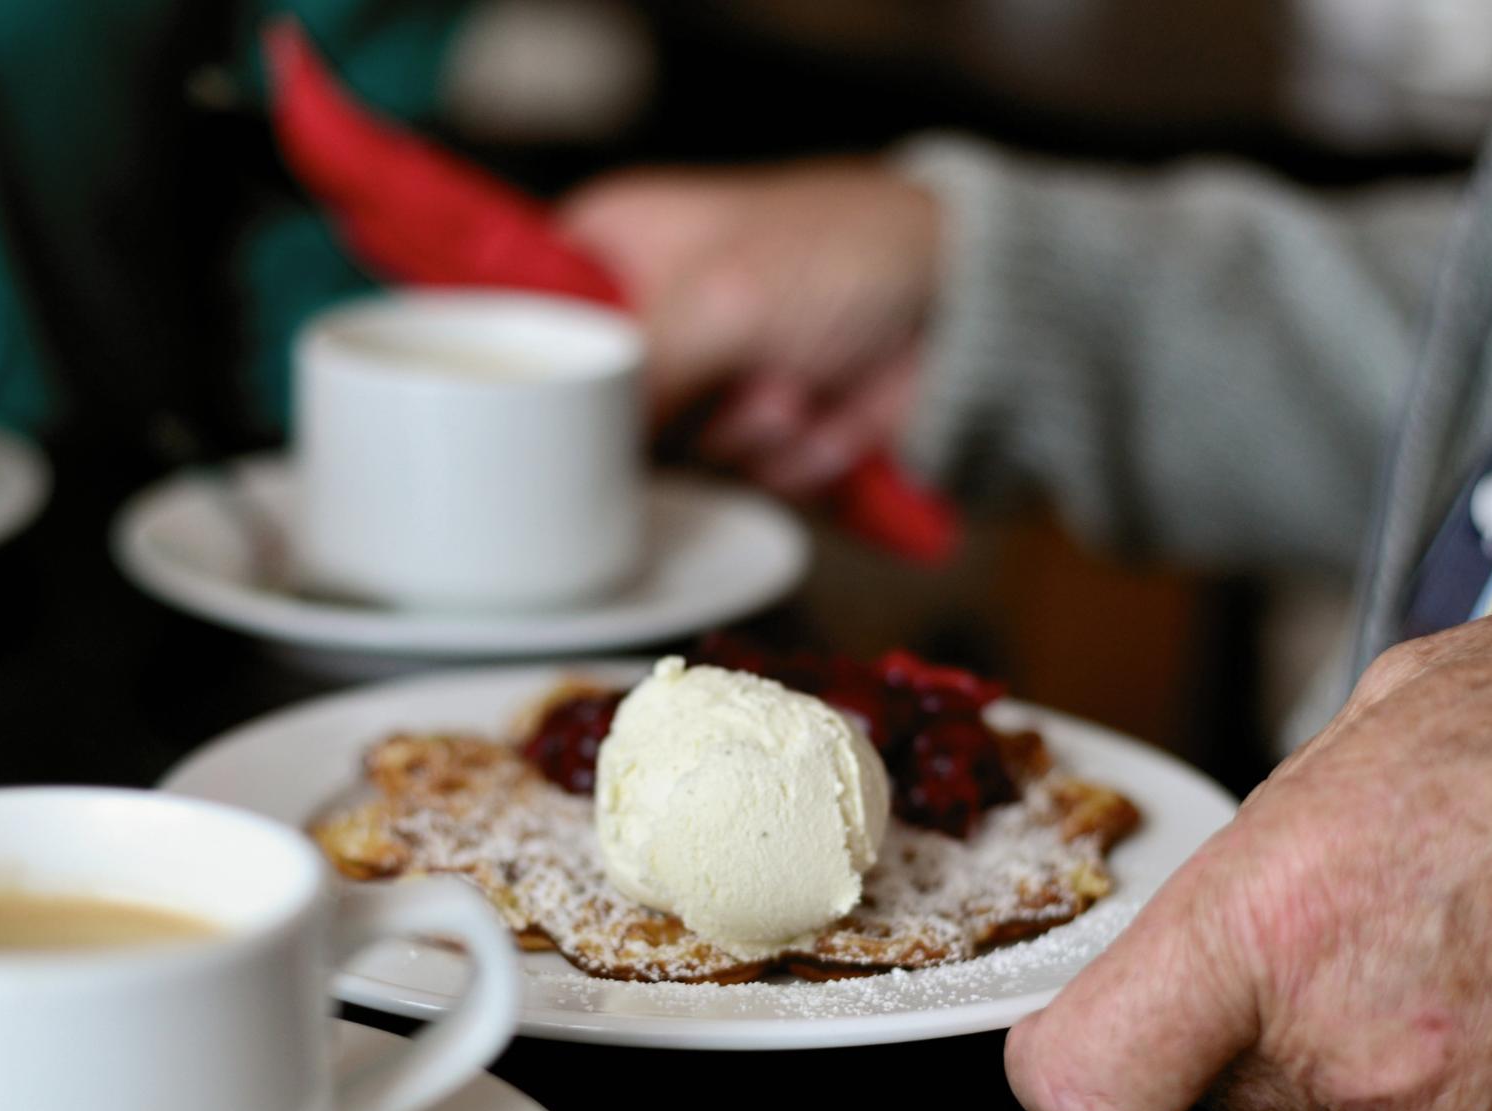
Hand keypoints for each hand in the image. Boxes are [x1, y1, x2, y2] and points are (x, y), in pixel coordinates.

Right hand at [558, 161, 939, 496]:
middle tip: (729, 376)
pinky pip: (737, 480)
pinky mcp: (752, 437)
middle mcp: (648, 319)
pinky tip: (825, 412)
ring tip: (797, 381)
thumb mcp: (720, 300)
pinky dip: (790, 457)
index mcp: (615, 248)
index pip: (529, 320)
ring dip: (747, 433)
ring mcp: (702, 384)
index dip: (545, 375)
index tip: (564, 410)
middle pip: (598, 415)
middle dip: (680, 413)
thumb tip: (570, 451)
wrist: (962, 308)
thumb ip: (632, 376)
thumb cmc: (844, 255)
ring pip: (674, 460)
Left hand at [1006, 599, 1491, 1110]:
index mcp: (1271, 928)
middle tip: (1344, 920)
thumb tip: (1214, 900)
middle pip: (1221, 1087)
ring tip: (1455, 921)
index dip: (1074, 1065)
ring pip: (1340, 1102)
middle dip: (1254, 1021)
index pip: (1090, 1080)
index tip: (1075, 1044)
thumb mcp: (1358, 740)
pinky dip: (1463, 1057)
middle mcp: (1353, 1047)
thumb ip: (1260, 853)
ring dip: (1372, 1033)